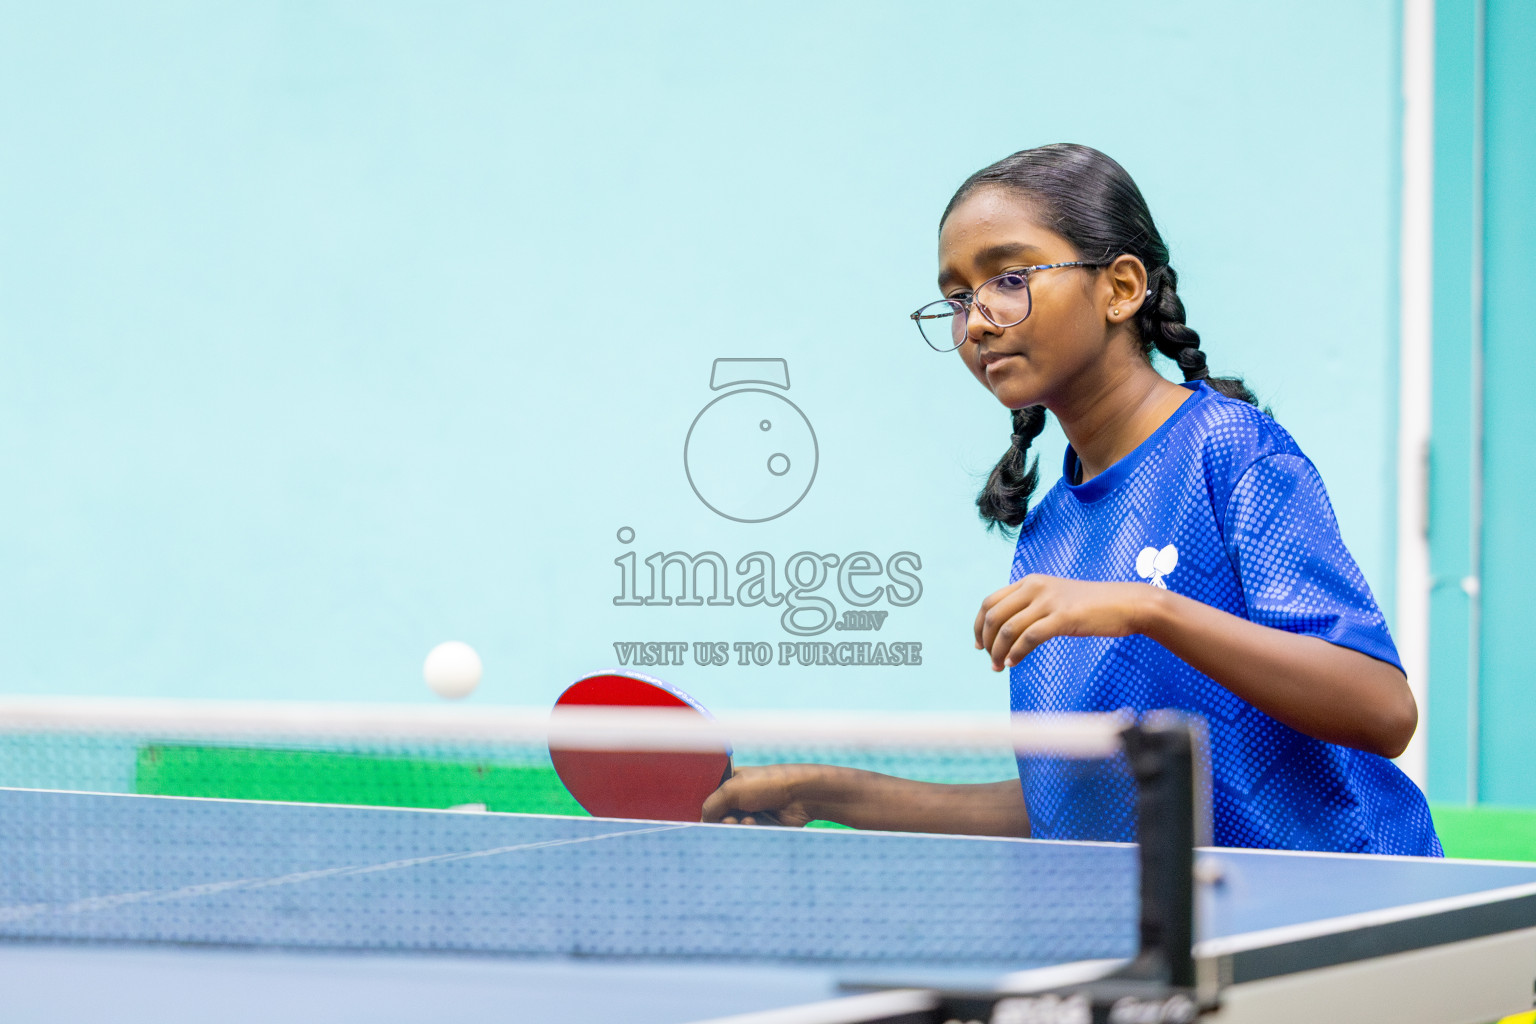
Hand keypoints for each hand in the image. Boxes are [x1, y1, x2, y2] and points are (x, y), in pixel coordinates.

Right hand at [700, 764, 823, 826]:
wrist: (800, 796)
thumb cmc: (767, 784)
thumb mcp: (732, 789)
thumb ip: (711, 805)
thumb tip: (702, 822)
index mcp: (730, 782)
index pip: (708, 798)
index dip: (705, 808)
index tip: (704, 817)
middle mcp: (738, 798)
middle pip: (718, 817)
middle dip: (721, 820)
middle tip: (729, 820)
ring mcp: (749, 812)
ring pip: (731, 828)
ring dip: (736, 827)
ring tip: (748, 820)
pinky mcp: (760, 826)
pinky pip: (746, 834)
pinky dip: (749, 831)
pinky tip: (756, 823)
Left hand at [974, 574, 1152, 670]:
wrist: (1126, 603)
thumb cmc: (1091, 606)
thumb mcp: (1055, 599)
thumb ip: (1032, 608)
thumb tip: (1010, 632)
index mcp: (1030, 582)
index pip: (990, 602)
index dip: (979, 625)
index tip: (979, 644)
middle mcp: (1034, 587)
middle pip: (993, 616)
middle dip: (986, 641)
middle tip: (990, 660)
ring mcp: (1048, 601)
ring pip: (1008, 629)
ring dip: (998, 652)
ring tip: (999, 667)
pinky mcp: (1062, 617)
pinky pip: (1029, 638)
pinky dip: (1016, 653)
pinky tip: (1014, 663)